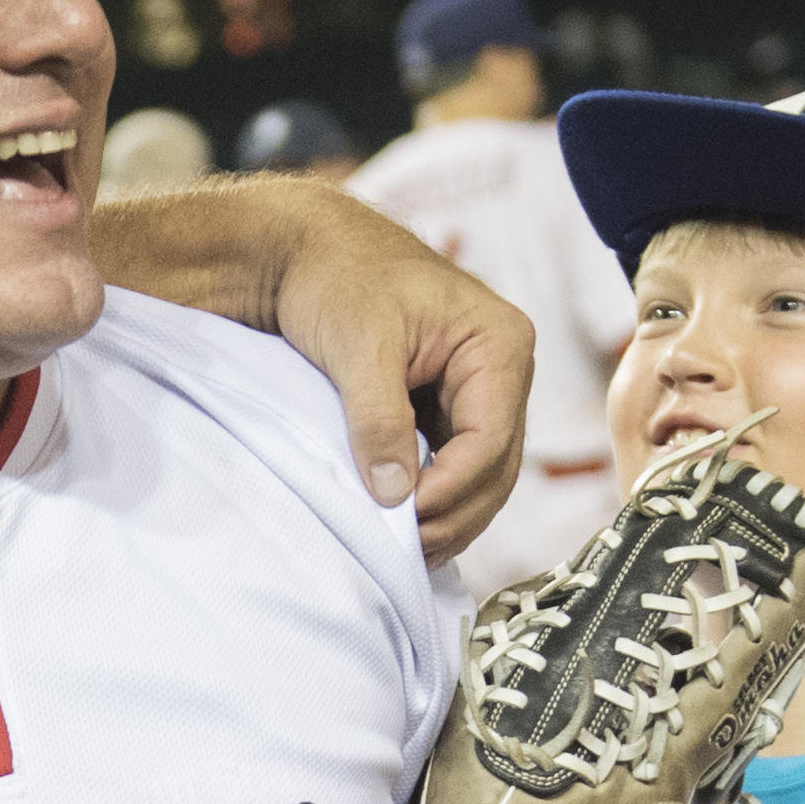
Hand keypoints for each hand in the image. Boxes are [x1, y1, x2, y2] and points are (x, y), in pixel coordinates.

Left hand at [255, 184, 534, 551]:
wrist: (303, 250)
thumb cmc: (337, 276)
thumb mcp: (359, 347)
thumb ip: (379, 420)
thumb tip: (396, 494)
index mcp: (499, 343)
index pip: (492, 440)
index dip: (451, 490)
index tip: (404, 521)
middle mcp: (501, 370)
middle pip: (496, 467)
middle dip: (454, 514)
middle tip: (407, 553)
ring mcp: (477, 391)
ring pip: (479, 475)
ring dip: (447, 515)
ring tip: (405, 550)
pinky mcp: (445, 406)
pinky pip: (452, 465)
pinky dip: (433, 497)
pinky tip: (404, 525)